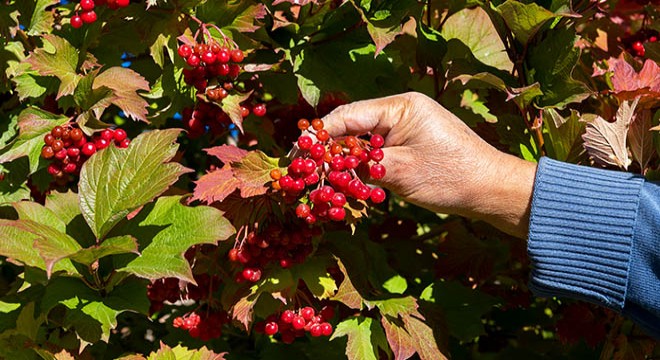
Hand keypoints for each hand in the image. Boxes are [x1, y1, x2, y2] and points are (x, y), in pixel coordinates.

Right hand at [322, 92, 536, 237]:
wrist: (490, 189)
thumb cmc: (451, 177)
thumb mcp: (402, 173)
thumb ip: (361, 165)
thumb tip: (327, 168)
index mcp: (400, 107)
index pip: (347, 116)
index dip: (319, 136)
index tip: (298, 155)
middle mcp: (400, 111)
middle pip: (351, 127)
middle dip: (327, 150)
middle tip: (303, 172)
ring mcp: (405, 127)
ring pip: (361, 141)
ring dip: (343, 160)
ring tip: (320, 180)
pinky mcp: (409, 143)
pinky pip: (376, 151)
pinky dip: (360, 166)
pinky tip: (346, 182)